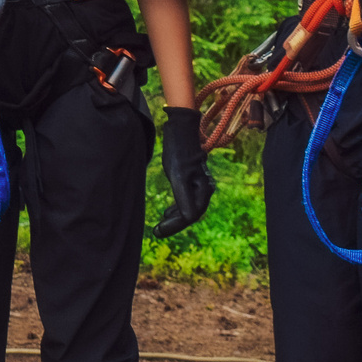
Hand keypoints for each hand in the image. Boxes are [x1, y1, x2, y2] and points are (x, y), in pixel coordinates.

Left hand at [152, 105, 217, 237]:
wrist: (180, 130)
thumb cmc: (179, 151)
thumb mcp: (178, 175)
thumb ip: (183, 197)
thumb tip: (188, 219)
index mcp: (203, 190)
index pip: (191, 215)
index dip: (175, 225)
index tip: (158, 230)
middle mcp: (204, 189)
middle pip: (191, 214)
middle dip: (174, 224)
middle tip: (157, 231)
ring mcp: (199, 184)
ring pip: (189, 207)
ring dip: (175, 217)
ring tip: (161, 223)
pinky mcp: (192, 179)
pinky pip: (187, 199)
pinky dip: (177, 207)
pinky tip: (167, 212)